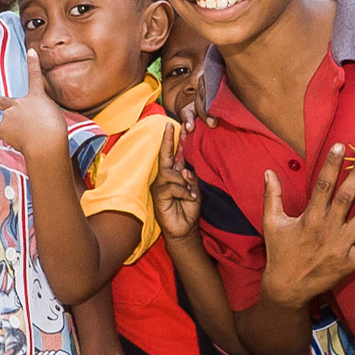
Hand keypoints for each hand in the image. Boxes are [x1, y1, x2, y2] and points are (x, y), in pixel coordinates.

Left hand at [0, 51, 67, 158]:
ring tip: (30, 136)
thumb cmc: (54, 131)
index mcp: (37, 97)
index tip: (31, 52)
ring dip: (16, 131)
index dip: (33, 63)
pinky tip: (23, 142)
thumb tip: (28, 121)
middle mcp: (19, 104)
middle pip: (2, 101)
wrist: (45, 143)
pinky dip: (14, 140)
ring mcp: (8, 116)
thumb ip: (38, 113)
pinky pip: (7, 136)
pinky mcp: (3, 129)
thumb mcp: (52, 115)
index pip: (35, 76)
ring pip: (9, 125)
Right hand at [151, 123, 200, 239]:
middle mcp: (165, 177)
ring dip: (184, 182)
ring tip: (191, 193)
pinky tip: (188, 198)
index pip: (174, 154)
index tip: (177, 125)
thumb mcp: (195, 190)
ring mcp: (160, 186)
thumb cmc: (189, 208)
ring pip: (171, 173)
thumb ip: (192, 179)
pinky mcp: (158, 195)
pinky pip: (172, 186)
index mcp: (175, 173)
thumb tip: (185, 170)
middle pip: (166, 156)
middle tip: (172, 126)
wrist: (184, 228)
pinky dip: (183, 191)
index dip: (175, 140)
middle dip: (169, 141)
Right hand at [259, 144, 354, 309]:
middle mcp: (326, 229)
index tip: (340, 147)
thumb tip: (268, 172)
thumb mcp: (271, 223)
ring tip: (353, 223)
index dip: (332, 164)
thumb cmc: (279, 252)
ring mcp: (340, 247)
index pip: (322, 185)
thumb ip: (272, 196)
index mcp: (309, 218)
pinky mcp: (349, 263)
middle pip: (346, 197)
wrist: (286, 287)